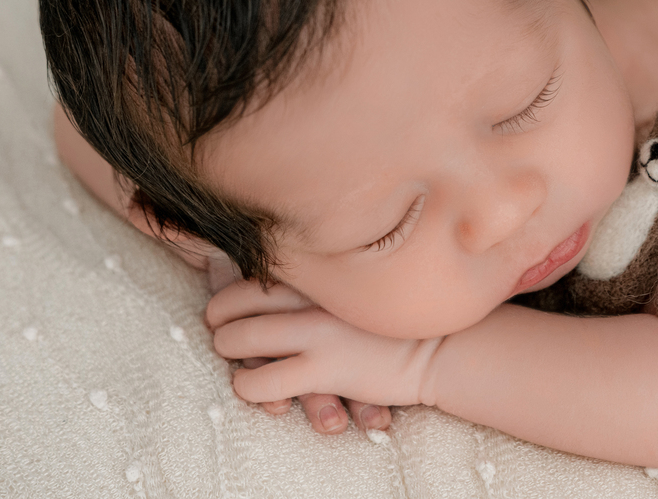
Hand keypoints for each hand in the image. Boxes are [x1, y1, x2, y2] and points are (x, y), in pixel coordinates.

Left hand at [205, 280, 441, 428]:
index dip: (233, 286)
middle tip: (218, 326)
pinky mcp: (323, 369)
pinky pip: (263, 383)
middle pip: (239, 300)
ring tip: (231, 354)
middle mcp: (315, 296)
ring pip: (242, 340)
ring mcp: (317, 332)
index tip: (229, 298)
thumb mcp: (360, 284)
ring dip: (228, 348)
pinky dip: (248, 386)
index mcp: (323, 272)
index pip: (259, 270)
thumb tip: (287, 277)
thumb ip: (326, 279)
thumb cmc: (398, 319)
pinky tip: (252, 386)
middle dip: (220, 315)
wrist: (439, 348)